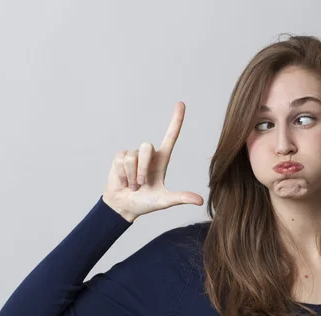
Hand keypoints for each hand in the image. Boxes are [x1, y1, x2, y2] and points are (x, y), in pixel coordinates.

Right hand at [101, 102, 203, 222]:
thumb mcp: (164, 200)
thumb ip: (181, 198)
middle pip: (147, 147)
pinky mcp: (119, 157)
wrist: (124, 206)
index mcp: (162, 160)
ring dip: (131, 175)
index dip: (176, 120)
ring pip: (132, 156)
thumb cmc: (145, 203)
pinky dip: (122, 175)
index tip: (181, 104)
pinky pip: (120, 160)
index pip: (171, 136)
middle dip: (143, 169)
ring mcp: (133, 155)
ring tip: (133, 185)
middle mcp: (148, 155)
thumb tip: (200, 200)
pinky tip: (123, 181)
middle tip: (141, 184)